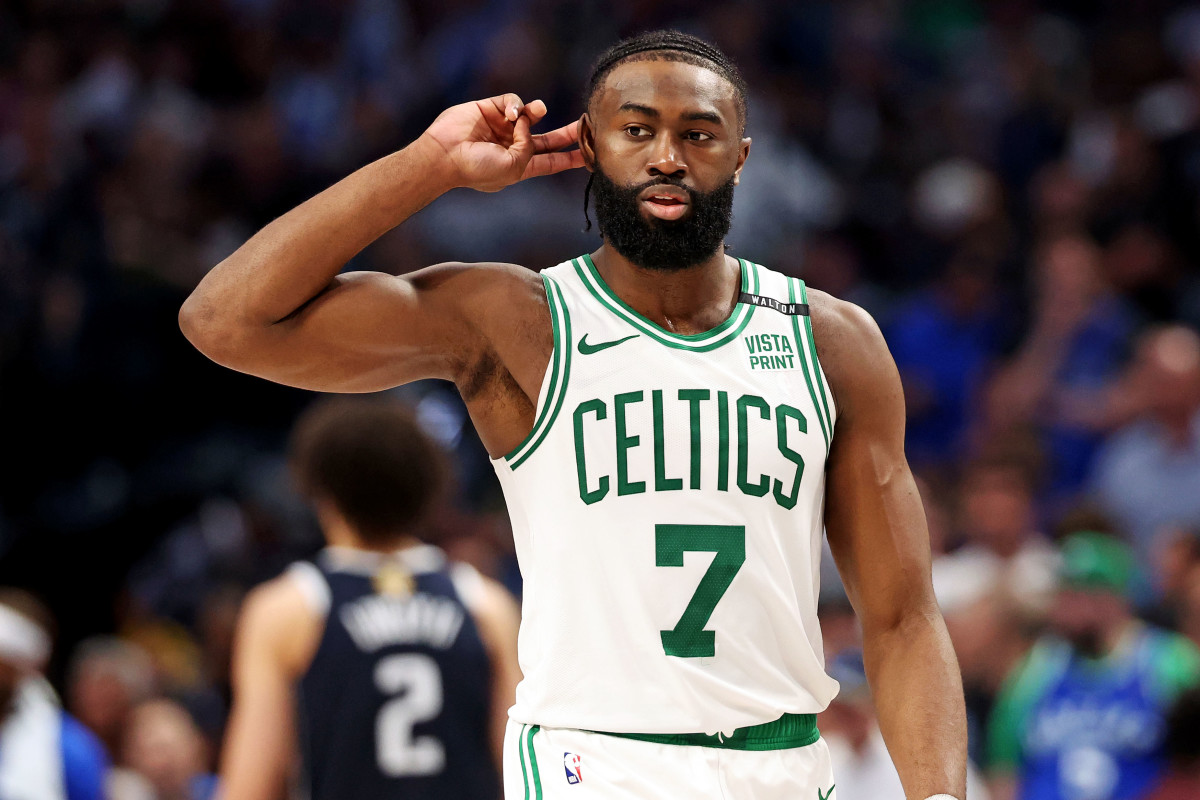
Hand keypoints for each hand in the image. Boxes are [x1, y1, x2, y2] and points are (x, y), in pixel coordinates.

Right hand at [420, 94, 584, 191]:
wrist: (446, 154)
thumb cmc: (478, 169)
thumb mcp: (514, 168)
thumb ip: (529, 148)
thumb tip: (527, 121)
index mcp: (519, 166)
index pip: (550, 161)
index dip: (570, 158)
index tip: (589, 155)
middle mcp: (512, 146)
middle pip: (547, 138)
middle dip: (566, 132)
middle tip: (584, 124)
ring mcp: (501, 127)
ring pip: (530, 115)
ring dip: (536, 112)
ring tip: (534, 112)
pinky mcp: (490, 109)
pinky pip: (512, 102)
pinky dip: (515, 106)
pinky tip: (509, 114)